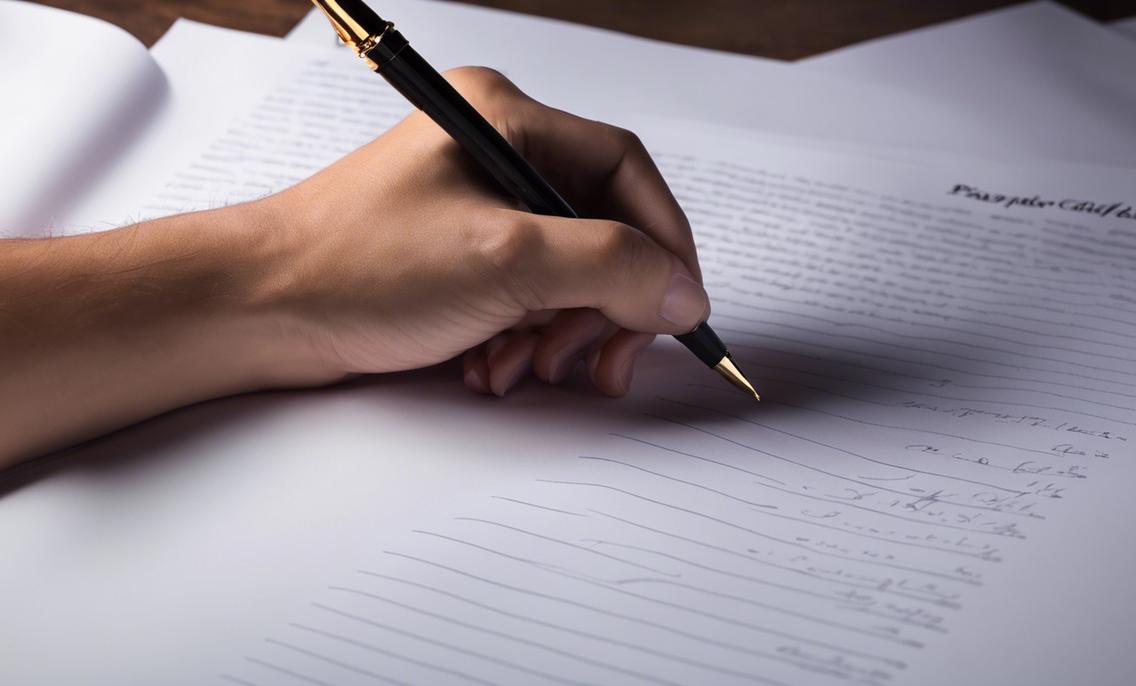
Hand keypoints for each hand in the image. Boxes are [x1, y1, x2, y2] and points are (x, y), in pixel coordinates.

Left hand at [260, 67, 708, 396]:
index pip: (625, 172)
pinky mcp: (455, 258)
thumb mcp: (504, 261)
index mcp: (506, 120)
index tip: (680, 306)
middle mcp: (494, 156)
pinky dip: (524, 340)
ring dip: (562, 331)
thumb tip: (682, 291)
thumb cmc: (356, 265)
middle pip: (599, 229)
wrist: (257, 311)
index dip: (665, 241)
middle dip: (606, 303)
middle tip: (603, 361)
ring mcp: (474, 209)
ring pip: (564, 273)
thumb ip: (611, 268)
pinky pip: (524, 298)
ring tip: (528, 367)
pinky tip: (493, 368)